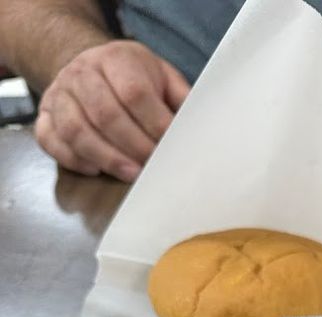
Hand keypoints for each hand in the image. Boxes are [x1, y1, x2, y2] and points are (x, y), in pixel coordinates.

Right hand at [35, 40, 189, 181]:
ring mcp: (59, 94)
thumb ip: (180, 100)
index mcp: (115, 59)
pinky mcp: (45, 116)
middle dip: (134, 147)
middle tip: (153, 168)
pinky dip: (73, 160)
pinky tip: (96, 170)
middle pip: (106, 114)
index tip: (171, 147)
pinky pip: (51, 141)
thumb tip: (199, 131)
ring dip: (107, 158)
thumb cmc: (133, 79)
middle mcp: (82, 73)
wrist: (89, 67)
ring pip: (76, 130)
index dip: (155, 125)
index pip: (135, 93)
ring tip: (131, 175)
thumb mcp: (162, 77)